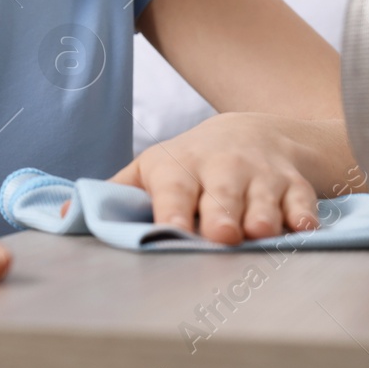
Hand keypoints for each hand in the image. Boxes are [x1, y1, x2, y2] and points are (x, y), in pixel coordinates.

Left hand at [65, 113, 348, 244]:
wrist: (250, 132)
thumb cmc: (189, 165)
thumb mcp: (149, 171)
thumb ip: (112, 195)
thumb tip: (63, 218)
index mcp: (178, 170)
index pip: (172, 190)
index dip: (172, 209)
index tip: (169, 228)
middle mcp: (221, 170)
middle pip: (221, 195)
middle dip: (221, 214)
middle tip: (220, 235)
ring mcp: (261, 178)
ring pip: (264, 200)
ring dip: (263, 216)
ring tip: (259, 233)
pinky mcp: (296, 187)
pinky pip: (303, 202)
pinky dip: (305, 216)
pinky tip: (305, 230)